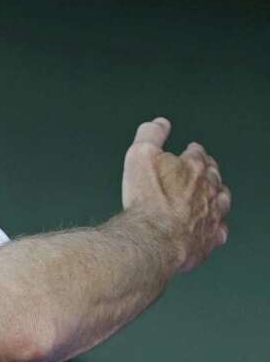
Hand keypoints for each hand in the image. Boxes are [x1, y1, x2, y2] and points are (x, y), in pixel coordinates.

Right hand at [121, 118, 231, 271]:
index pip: (198, 154)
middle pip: (213, 176)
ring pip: (221, 201)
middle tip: (203, 171)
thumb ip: (151, 135)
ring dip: (217, 197)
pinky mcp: (210, 237)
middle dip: (208, 172)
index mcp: (194, 168)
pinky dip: (216, 227)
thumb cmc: (147, 199)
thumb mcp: (140, 155)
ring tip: (212, 196)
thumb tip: (158, 123)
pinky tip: (212, 227)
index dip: (193, 151)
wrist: (155, 237)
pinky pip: (219, 231)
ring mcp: (212, 214)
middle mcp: (208, 190)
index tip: (191, 150)